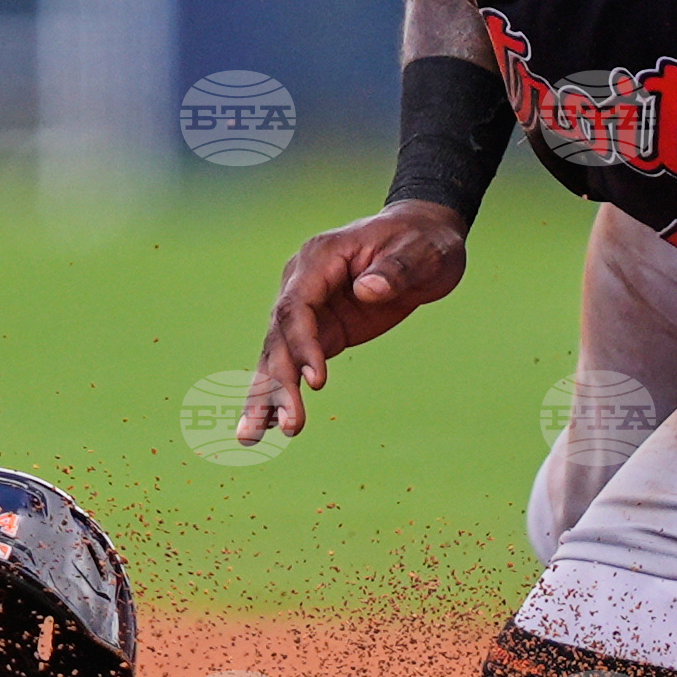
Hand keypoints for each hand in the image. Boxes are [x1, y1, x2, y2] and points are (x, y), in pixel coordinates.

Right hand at [238, 200, 466, 444]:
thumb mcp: (421, 252)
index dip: (302, 344)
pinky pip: (295, 363)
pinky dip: (282, 392)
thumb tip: (368, 290)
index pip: (297, 306)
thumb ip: (395, 269)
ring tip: (251, 438)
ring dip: (266, 395)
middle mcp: (303, 282)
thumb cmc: (423, 241)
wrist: (425, 238)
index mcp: (320, 258)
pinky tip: (270, 426)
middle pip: (280, 335)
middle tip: (284, 425)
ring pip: (279, 354)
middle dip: (277, 382)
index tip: (317, 383)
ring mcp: (309, 307)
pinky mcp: (323, 330)